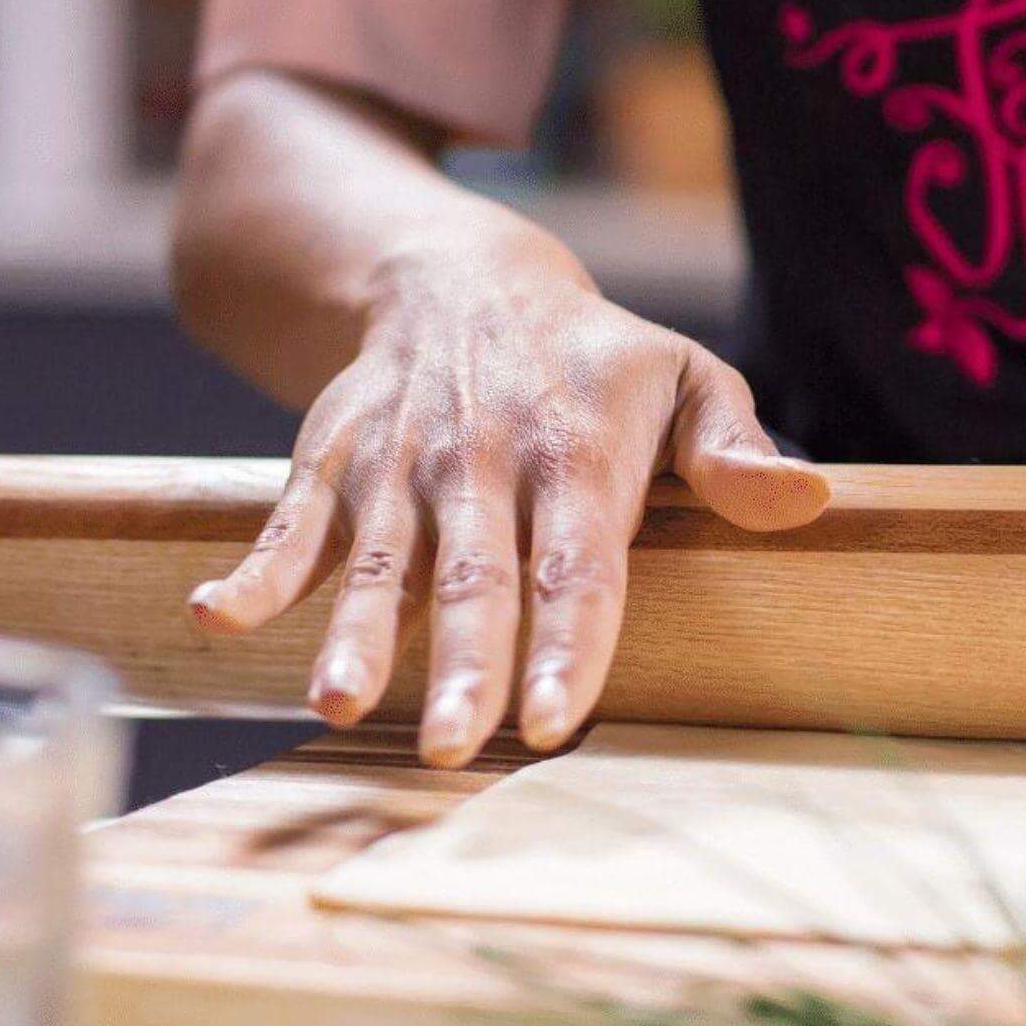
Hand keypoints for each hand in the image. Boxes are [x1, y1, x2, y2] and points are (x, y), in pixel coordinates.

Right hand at [185, 243, 829, 763]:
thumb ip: (731, 447)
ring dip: (356, 631)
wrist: (458, 277)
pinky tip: (216, 618)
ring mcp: (399, 462)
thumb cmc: (591, 358)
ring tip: (339, 702)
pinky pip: (289, 519)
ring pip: (379, 558)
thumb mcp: (681, 373)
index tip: (557, 714)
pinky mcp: (331, 460)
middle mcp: (483, 460)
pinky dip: (256, 569)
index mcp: (576, 449)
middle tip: (452, 747)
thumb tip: (809, 501)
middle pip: (475, 575)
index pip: (578, 561)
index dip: (568, 639)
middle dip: (464, 663)